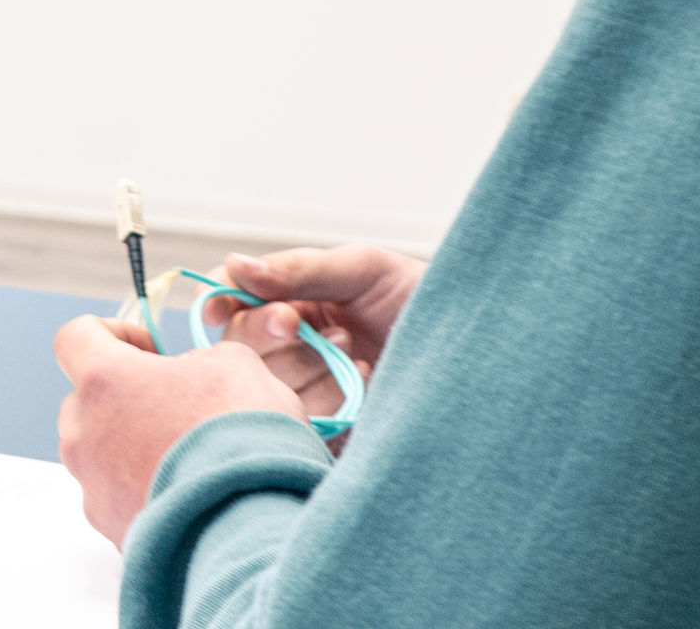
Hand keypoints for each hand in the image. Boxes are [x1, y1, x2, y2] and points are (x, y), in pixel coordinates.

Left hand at [55, 315, 303, 546]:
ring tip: (189, 454)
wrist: (249, 521)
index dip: (115, 333)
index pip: (75, 336)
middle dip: (126, 396)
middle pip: (85, 399)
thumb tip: (192, 372)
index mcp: (104, 380)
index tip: (153, 351)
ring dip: (132, 444)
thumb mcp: (235, 364)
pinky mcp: (108, 527)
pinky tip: (189, 490)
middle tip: (177, 405)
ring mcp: (91, 486)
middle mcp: (84, 432)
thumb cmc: (238, 434)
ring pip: (100, 450)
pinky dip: (144, 487)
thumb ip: (200, 358)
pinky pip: (116, 495)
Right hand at [201, 245, 426, 424]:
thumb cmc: (418, 297)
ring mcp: (304, 394)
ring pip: (265, 393)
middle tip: (309, 326)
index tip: (245, 314)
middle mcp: (287, 351)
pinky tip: (366, 384)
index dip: (224, 309)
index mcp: (287, 304)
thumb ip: (299, 270)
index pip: (229, 308)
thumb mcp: (362, 269)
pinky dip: (329, 404)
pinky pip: (301, 428)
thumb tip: (236, 266)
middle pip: (238, 354)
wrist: (475, 348)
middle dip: (270, 338)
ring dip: (307, 368)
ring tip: (355, 352)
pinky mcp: (324, 434)